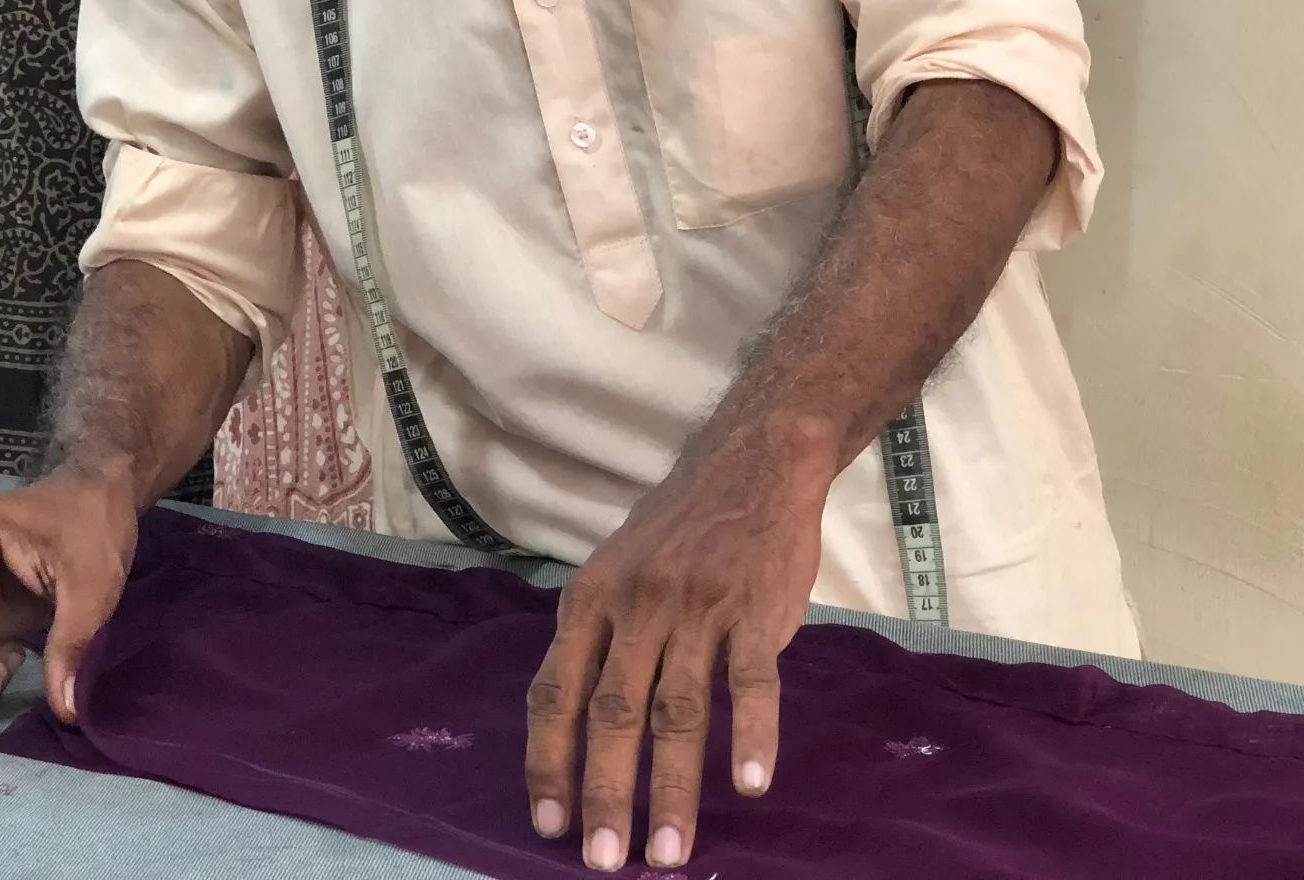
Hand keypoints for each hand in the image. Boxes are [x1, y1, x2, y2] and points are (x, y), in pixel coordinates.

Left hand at [523, 422, 834, 870]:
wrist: (752, 462)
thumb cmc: (679, 525)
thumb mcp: (615, 568)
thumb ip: (598, 638)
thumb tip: (571, 722)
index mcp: (591, 599)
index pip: (556, 691)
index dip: (549, 761)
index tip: (549, 824)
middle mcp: (636, 605)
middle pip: (612, 712)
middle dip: (605, 792)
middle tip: (603, 860)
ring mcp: (697, 607)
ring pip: (679, 711)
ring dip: (673, 788)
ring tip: (669, 852)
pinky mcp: (755, 608)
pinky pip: (751, 681)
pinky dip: (751, 734)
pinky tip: (749, 783)